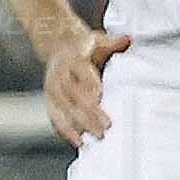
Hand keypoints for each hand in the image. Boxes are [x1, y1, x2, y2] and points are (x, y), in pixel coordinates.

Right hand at [42, 29, 129, 146]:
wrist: (58, 45)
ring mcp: (53, 88)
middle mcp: (60, 75)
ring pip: (65, 109)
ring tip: (98, 136)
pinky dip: (66, 130)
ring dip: (80, 124)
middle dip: (90, 112)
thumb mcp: (98, 40)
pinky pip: (56, 116)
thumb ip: (113, 42)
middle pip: (74, 95)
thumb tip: (128, 38)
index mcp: (73, 60)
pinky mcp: (51, 99)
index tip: (100, 95)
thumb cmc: (84, 46)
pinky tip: (79, 141)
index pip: (81, 73)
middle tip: (107, 125)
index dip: (89, 84)